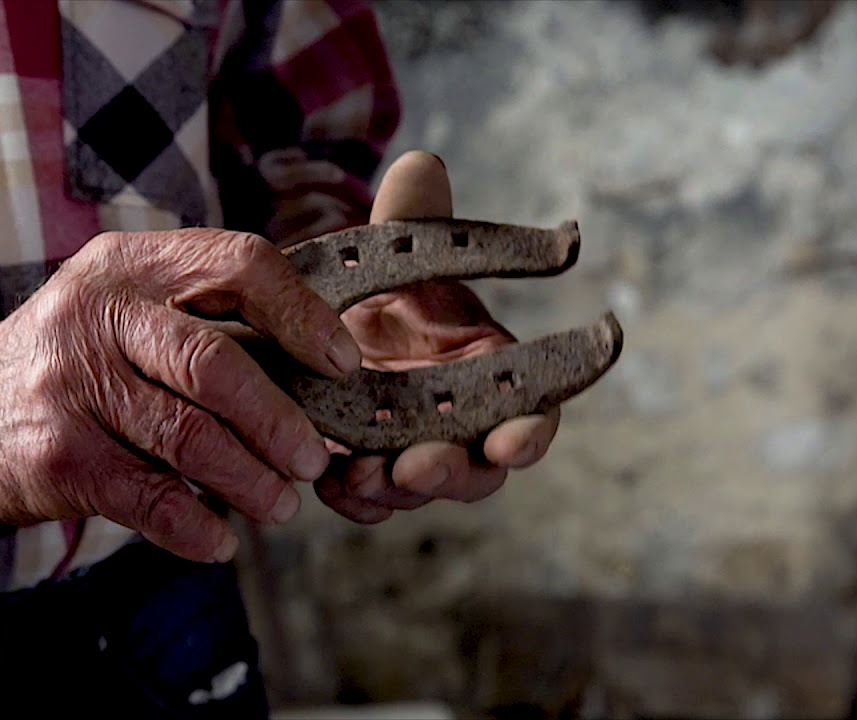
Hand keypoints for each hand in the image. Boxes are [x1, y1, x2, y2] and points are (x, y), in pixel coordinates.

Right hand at [0, 229, 360, 562]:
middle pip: (214, 362)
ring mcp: (70, 383)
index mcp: (132, 264)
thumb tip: (320, 368)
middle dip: (280, 420)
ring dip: (250, 481)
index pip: (237, 263)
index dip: (301, 313)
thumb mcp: (129, 307)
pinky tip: (220, 540)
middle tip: (315, 459)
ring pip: (187, 438)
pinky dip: (195, 526)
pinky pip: (147, 498)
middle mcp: (97, 311)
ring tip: (281, 505)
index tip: (340, 362)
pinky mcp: (56, 454)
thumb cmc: (82, 361)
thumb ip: (207, 317)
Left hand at [313, 151, 562, 521]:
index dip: (528, 434)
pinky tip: (330, 483)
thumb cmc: (388, 286)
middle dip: (452, 473)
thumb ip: (414, 218)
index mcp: (492, 371)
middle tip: (419, 468)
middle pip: (476, 468)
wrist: (326, 319)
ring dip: (395, 490)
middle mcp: (463, 421)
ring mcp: (414, 450)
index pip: (530, 413)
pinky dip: (354, 498)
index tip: (513, 443)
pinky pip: (368, 498)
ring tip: (360, 476)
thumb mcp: (398, 252)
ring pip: (418, 489)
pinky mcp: (367, 468)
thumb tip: (422, 164)